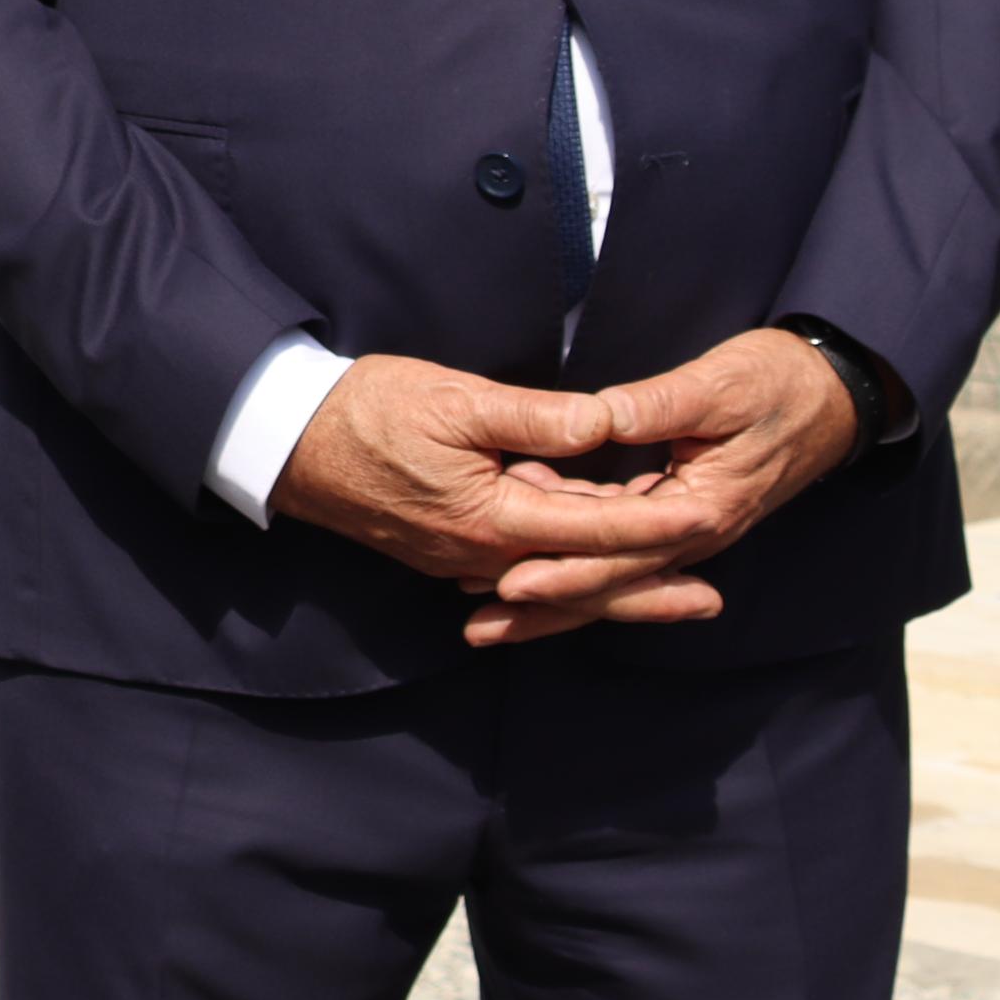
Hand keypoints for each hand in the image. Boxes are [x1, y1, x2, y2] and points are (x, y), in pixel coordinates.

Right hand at [268, 353, 727, 644]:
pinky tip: (589, 567)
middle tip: (713, 601)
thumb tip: (604, 423)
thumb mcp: (452, 398)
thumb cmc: (365, 411)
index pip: (595, 527)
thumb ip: (534, 416)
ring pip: (556, 580)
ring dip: (615, 584)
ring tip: (671, 589)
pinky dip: (568, 572)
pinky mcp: (448, 551)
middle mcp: (484, 556)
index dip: (658, 524)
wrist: (287, 443)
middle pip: (584, 579)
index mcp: (492, 518)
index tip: (709, 518)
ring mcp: (463, 561)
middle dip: (651, 589)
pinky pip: (524, 571)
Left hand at [466, 328, 869, 643]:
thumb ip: (661, 404)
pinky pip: (621, 553)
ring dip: (555, 597)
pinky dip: (577, 566)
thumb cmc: (775, 383)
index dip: (567, 569)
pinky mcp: (676, 515)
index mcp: (704, 509)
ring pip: (612, 576)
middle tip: (481, 626)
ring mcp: (686, 530)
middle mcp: (695, 533)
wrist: (830, 393)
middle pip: (611, 582)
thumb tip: (605, 416)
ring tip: (491, 617)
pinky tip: (531, 570)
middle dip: (547, 606)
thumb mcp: (719, 386)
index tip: (509, 581)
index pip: (624, 553)